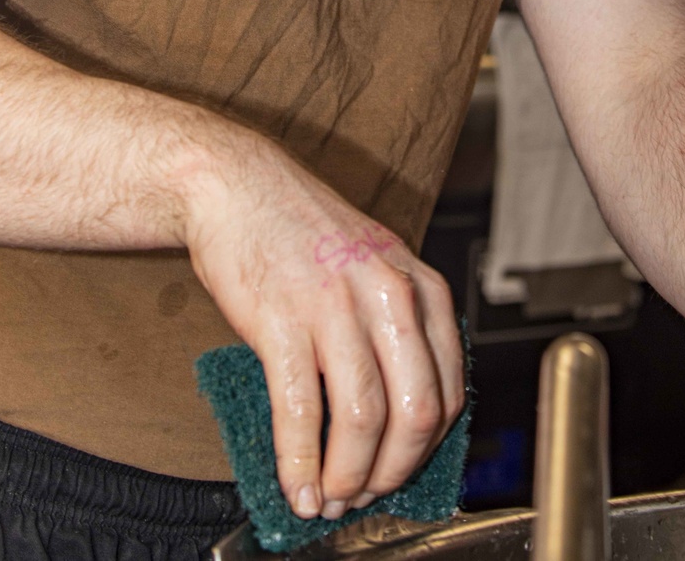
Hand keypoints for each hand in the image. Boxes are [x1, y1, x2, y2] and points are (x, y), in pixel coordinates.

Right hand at [176, 125, 463, 520]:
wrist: (236, 185)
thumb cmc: (302, 230)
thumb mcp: (376, 264)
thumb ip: (396, 326)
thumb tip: (395, 419)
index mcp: (419, 284)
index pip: (449, 390)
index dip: (424, 449)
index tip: (398, 472)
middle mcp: (388, 294)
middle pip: (415, 412)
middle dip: (391, 472)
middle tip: (364, 496)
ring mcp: (336, 306)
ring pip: (363, 420)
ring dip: (346, 477)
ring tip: (328, 499)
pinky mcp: (283, 320)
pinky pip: (300, 412)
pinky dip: (299, 465)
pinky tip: (295, 487)